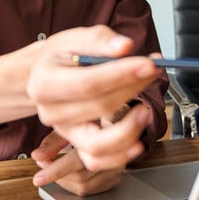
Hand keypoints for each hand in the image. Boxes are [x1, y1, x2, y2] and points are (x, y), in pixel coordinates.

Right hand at [26, 26, 160, 175]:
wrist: (49, 74)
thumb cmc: (63, 57)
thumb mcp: (76, 38)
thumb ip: (100, 41)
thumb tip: (124, 47)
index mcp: (44, 83)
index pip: (88, 83)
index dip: (121, 75)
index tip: (147, 64)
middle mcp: (51, 112)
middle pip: (99, 107)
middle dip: (133, 89)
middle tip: (154, 73)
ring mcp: (65, 132)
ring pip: (97, 144)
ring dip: (129, 130)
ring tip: (146, 111)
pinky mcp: (78, 144)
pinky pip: (98, 161)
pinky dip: (120, 156)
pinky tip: (138, 141)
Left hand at [29, 129, 126, 194]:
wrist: (117, 120)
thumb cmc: (90, 119)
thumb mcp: (72, 123)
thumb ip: (55, 141)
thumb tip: (37, 156)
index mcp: (105, 137)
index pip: (79, 160)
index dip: (56, 170)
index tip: (38, 179)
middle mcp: (116, 154)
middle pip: (81, 177)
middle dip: (57, 175)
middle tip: (42, 165)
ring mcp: (118, 168)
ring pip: (84, 187)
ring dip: (63, 181)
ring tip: (52, 167)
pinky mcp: (115, 178)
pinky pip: (90, 191)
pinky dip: (73, 185)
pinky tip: (67, 174)